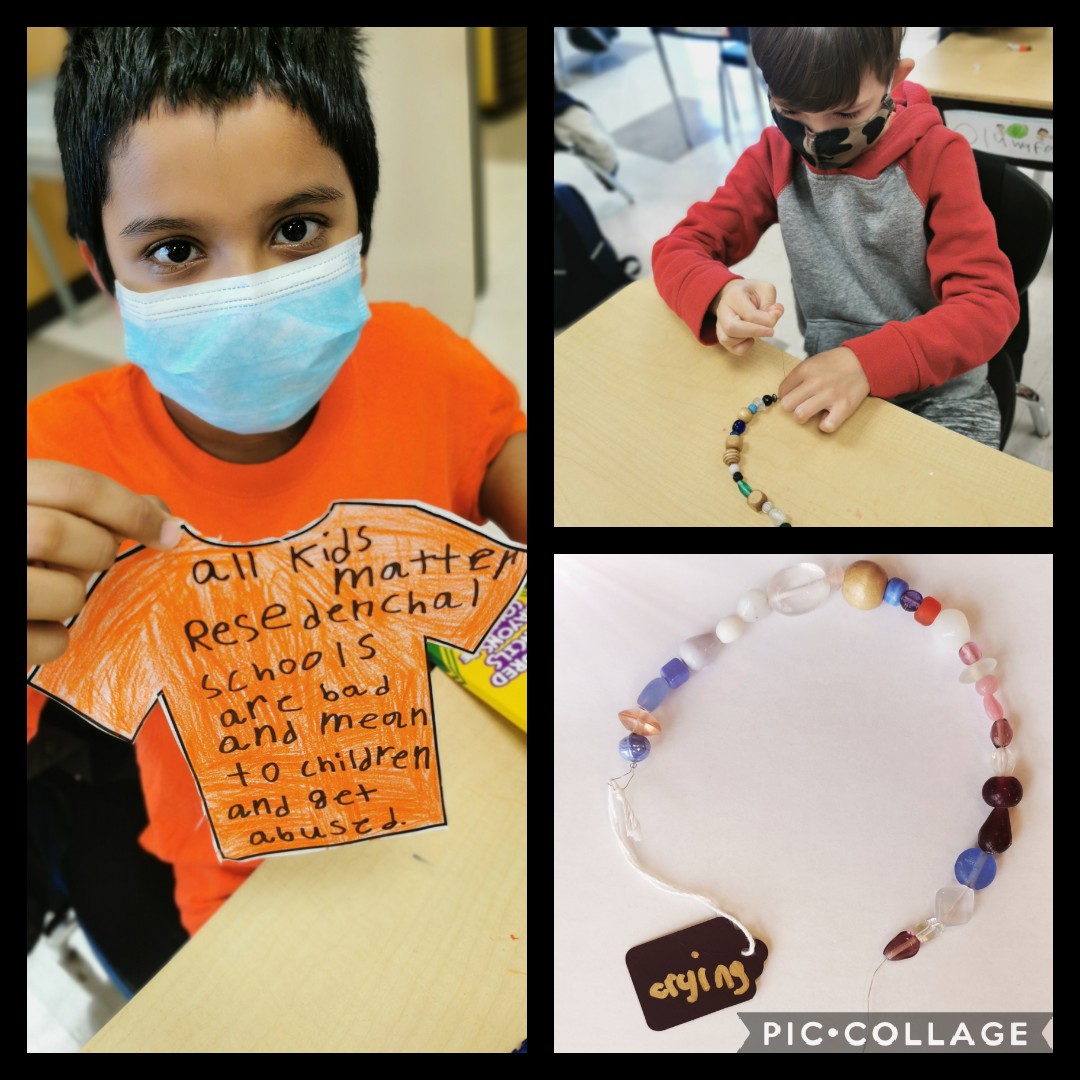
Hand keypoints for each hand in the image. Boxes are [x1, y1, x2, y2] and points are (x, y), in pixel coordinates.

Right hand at [27, 460, 181, 664]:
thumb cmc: (16, 542)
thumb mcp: (33, 505)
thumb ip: (89, 504)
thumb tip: (163, 513)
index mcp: (8, 486)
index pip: (76, 486)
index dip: (132, 509)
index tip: (167, 533)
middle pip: (64, 536)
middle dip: (96, 551)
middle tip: (92, 558)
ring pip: (65, 593)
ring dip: (75, 594)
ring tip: (51, 588)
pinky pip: (50, 641)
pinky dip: (57, 636)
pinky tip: (36, 622)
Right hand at [711, 279, 784, 356]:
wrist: (735, 294)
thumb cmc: (752, 293)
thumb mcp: (765, 290)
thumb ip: (771, 303)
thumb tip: (775, 316)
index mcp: (734, 295)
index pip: (750, 315)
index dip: (767, 320)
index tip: (776, 316)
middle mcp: (722, 310)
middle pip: (732, 328)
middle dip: (755, 332)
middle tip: (770, 332)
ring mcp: (719, 324)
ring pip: (728, 340)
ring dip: (748, 338)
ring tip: (758, 329)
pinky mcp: (721, 335)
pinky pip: (732, 348)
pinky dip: (744, 347)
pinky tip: (750, 338)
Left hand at [778, 347, 869, 432]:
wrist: (863, 362)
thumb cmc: (834, 365)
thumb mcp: (812, 363)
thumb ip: (797, 378)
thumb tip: (783, 397)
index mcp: (806, 370)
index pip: (781, 392)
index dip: (787, 396)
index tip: (796, 395)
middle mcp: (816, 382)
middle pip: (787, 405)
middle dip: (792, 407)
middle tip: (802, 404)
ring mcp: (830, 395)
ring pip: (800, 416)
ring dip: (805, 416)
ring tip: (813, 411)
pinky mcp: (844, 407)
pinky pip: (826, 426)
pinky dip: (825, 425)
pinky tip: (828, 417)